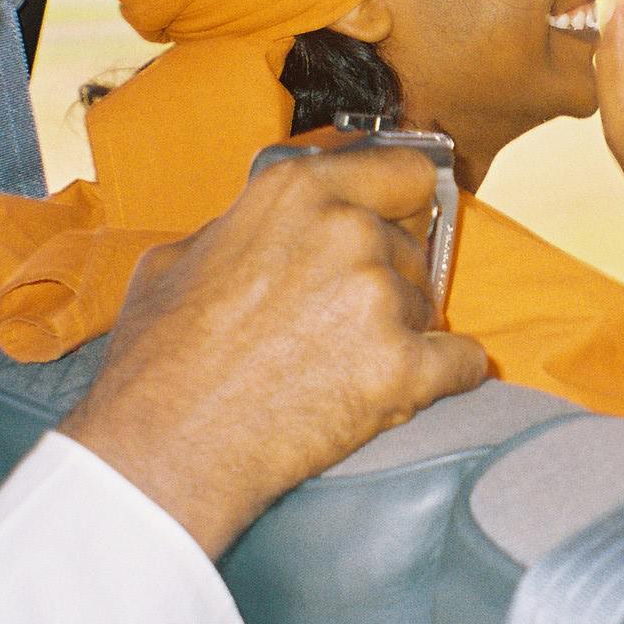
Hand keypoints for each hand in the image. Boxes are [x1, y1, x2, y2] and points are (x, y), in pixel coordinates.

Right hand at [58, 147, 486, 558]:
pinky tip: (405, 389)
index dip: (403, 202)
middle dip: (387, 282)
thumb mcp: (181, 258)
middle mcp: (347, 231)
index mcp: (296, 192)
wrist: (162, 453)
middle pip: (413, 247)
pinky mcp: (403, 367)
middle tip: (336, 325)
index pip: (403, 170)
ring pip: (429, 307)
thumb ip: (247, 226)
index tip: (403, 221)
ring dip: (400, 334)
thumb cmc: (159, 361)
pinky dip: (447, 376)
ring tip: (337, 369)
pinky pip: (463, 361)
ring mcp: (379, 297)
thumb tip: (281, 225)